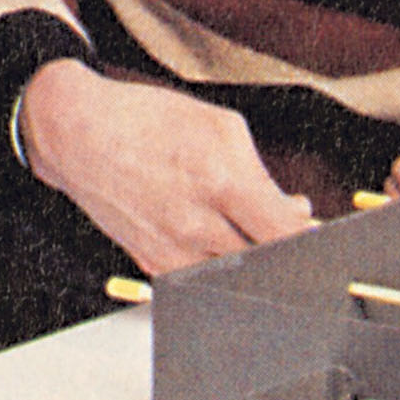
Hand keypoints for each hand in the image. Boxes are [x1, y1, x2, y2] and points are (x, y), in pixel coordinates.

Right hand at [19, 59, 314, 274]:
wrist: (78, 134)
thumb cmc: (150, 122)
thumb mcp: (224, 128)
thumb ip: (265, 176)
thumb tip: (295, 211)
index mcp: (222, 183)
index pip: (286, 232)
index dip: (310, 238)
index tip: (320, 234)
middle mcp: (196, 225)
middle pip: (265, 261)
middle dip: (287, 249)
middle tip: (294, 232)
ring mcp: (171, 250)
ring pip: (235, 275)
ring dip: (255, 259)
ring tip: (255, 229)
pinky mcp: (151, 263)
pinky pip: (201, 278)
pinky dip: (221, 265)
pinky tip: (224, 239)